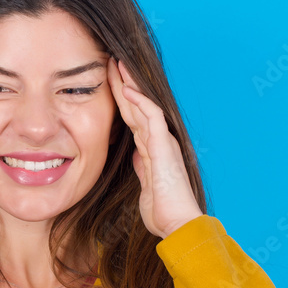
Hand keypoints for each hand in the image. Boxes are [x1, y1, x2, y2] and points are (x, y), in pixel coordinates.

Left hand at [107, 56, 202, 238]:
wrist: (178, 224)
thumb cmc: (163, 212)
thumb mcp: (146, 187)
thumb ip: (142, 169)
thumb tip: (136, 158)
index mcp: (152, 151)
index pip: (134, 119)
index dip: (121, 101)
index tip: (109, 84)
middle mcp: (158, 142)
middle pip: (137, 106)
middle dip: (123, 84)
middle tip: (110, 63)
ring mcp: (162, 142)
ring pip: (144, 105)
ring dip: (129, 84)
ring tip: (116, 64)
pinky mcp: (164, 146)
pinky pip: (152, 117)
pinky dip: (139, 102)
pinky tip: (127, 89)